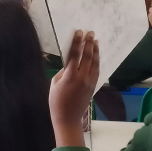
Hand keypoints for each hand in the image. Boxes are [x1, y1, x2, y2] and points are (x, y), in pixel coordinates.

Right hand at [49, 31, 99, 147]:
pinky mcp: (93, 86)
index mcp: (70, 76)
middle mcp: (82, 77)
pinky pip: (96, 70)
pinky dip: (97, 61)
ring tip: (95, 40)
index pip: (74, 55)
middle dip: (88, 43)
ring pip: (94, 63)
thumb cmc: (56, 101)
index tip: (79, 32)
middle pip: (87, 56)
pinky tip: (96, 55)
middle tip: (90, 33)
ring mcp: (89, 82)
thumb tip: (70, 64)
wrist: (68, 118)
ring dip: (95, 50)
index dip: (77, 42)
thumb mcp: (54, 84)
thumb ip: (63, 72)